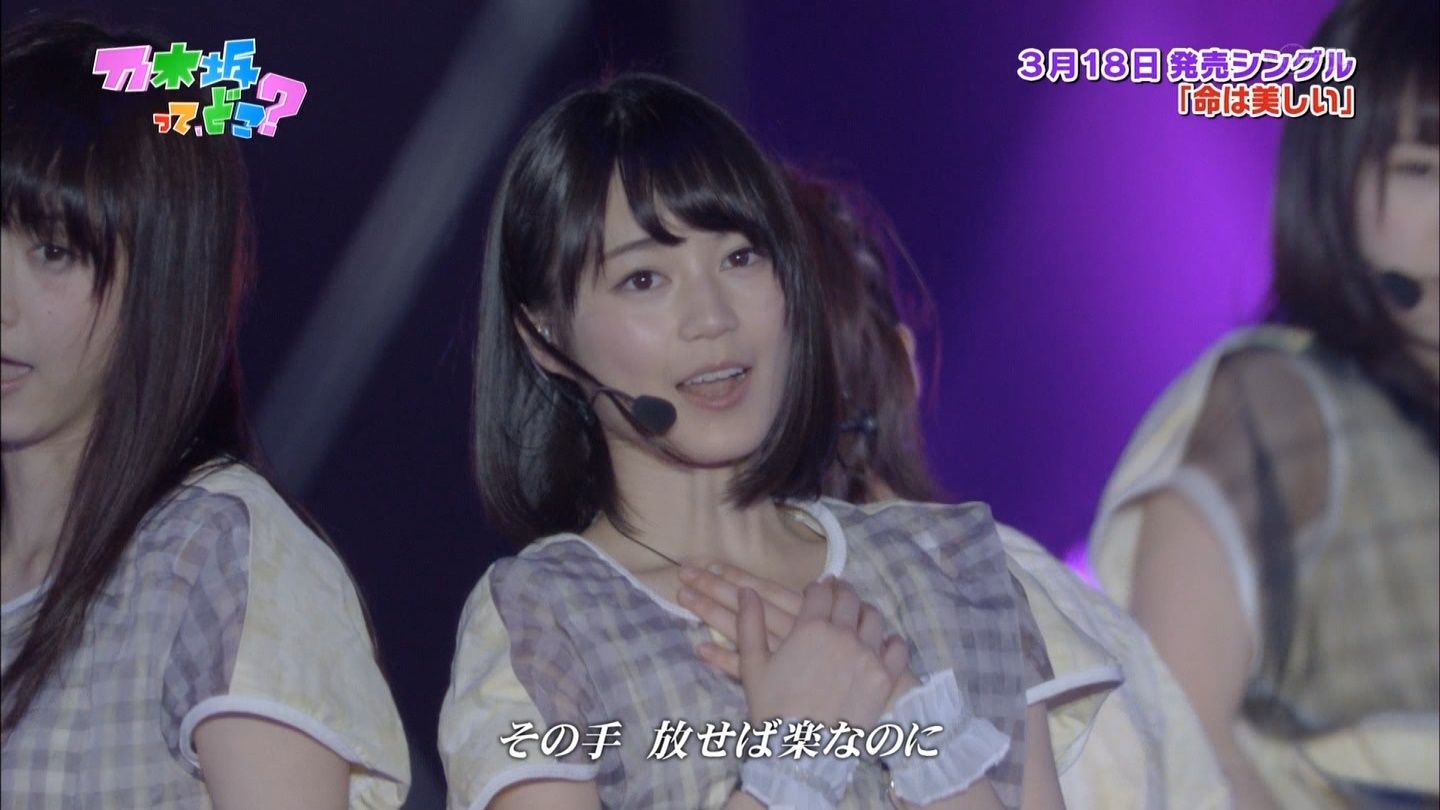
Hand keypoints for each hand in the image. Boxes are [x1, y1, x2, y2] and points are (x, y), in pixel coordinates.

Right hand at [679, 568, 918, 721]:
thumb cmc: (772, 709)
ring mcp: (867, 656)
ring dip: (864, 612)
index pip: (820, 592)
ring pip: (874, 618)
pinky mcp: (885, 678)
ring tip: (858, 617)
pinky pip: (897, 648)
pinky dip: (890, 641)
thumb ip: (749, 624)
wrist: (802, 751)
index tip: (815, 591)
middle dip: (841, 592)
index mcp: (810, 628)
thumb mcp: (752, 665)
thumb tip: (746, 592)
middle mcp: (843, 635)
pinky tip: (882, 644)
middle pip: (849, 599)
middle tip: (838, 595)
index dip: (817, 588)